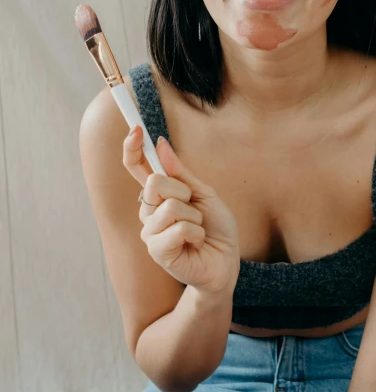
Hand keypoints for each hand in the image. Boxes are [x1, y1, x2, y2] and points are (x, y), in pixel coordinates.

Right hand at [123, 125, 240, 293]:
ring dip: (194, 217)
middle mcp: (149, 211)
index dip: (133, 148)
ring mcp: (150, 232)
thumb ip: (181, 173)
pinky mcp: (157, 250)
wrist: (225, 262)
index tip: (135, 129)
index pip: (137, 168)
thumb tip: (160, 144)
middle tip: (195, 210)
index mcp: (159, 195)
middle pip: (155, 182)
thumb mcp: (203, 193)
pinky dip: (195, 233)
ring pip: (170, 206)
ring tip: (198, 230)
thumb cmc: (215, 229)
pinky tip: (196, 243)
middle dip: (184, 191)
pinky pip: (178, 228)